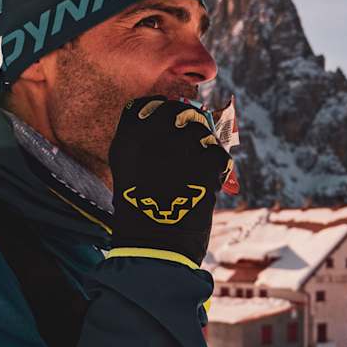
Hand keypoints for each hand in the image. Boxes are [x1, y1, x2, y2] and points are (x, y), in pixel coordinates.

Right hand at [108, 96, 233, 264]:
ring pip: (202, 132)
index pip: (152, 104)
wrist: (154, 243)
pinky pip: (219, 153)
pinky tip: (205, 186)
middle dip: (187, 129)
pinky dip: (217, 169)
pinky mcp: (207, 161)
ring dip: (203, 149)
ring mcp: (183, 145)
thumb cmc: (137, 209)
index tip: (170, 128)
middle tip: (188, 152)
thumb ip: (142, 140)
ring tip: (193, 175)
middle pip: (180, 113)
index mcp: (130, 133)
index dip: (164, 113)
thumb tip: (165, 122)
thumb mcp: (127, 168)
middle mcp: (156, 132)